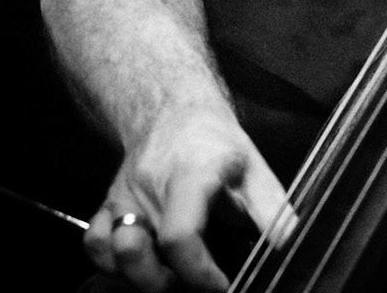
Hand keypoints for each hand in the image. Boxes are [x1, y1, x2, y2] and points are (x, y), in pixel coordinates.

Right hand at [84, 104, 297, 290]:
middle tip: (197, 284)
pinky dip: (112, 265)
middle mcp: (148, 190)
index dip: (199, 273)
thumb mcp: (254, 167)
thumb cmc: (214, 141)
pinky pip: (95, 244)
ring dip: (137, 276)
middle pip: (136, 253)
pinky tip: (141, 268)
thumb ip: (273, 209)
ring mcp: (122, 200)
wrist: (172, 111)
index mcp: (188, 177)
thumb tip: (291, 244)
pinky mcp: (108, 208)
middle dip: (165, 283)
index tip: (222, 286)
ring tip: (170, 278)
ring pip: (109, 252)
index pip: (179, 234)